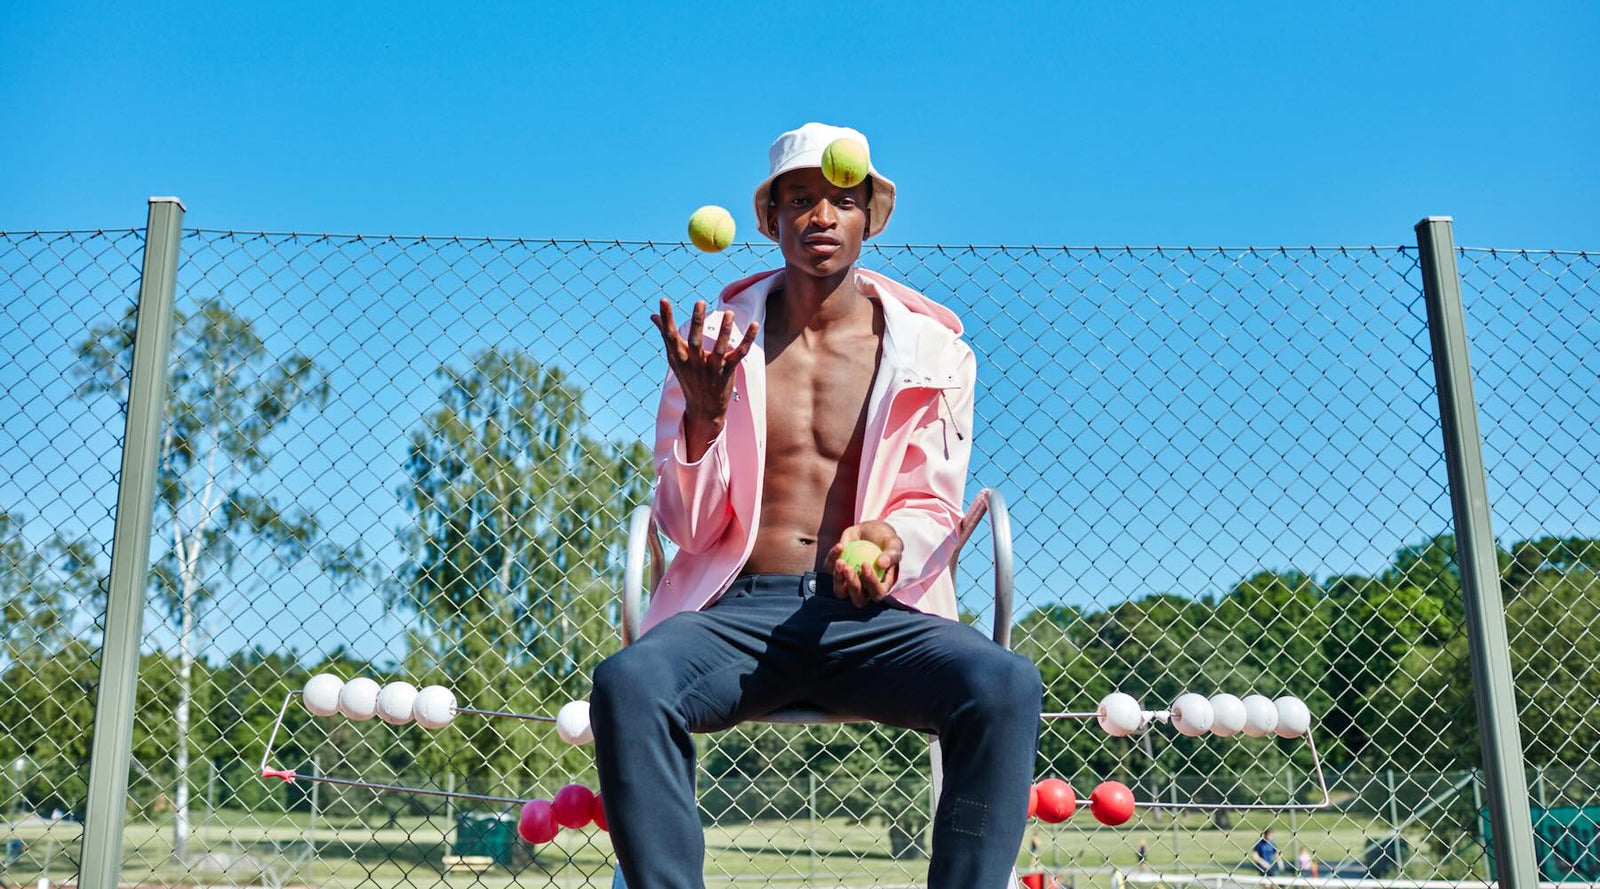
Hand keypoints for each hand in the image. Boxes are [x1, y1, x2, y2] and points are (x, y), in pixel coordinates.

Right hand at [650, 298, 758, 420]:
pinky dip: (747, 340)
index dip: (666, 318)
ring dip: (724, 330)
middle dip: (697, 322)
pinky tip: (755, 324)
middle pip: (695, 341)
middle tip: (699, 302)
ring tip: (729, 312)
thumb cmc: (688, 378)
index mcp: (679, 358)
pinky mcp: (727, 372)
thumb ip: (665, 335)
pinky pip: (739, 354)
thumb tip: (652, 316)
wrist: (703, 408)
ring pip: (719, 348)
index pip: (670, 336)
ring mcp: (711, 368)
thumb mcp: (674, 358)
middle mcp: (694, 363)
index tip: (663, 300)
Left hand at [826, 520, 902, 607]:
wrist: (870, 530)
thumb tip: (882, 564)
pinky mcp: (836, 571)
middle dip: (852, 586)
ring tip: (840, 561)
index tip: (866, 565)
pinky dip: (832, 558)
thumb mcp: (894, 543)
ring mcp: (848, 582)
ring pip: (840, 591)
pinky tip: (839, 546)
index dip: (871, 583)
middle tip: (849, 568)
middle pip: (858, 599)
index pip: (877, 592)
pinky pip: (830, 569)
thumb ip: (891, 554)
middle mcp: (864, 590)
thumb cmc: (885, 539)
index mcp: (881, 586)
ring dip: (838, 579)